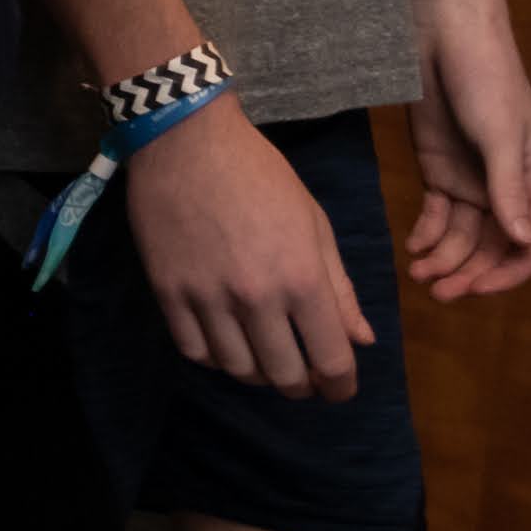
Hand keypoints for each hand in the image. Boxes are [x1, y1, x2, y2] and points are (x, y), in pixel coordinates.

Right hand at [125, 99, 373, 395]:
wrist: (186, 140)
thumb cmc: (261, 175)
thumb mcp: (314, 225)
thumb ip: (339, 288)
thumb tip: (362, 340)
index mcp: (302, 278)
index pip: (332, 359)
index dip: (341, 386)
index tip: (340, 390)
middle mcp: (256, 297)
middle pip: (284, 375)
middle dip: (301, 386)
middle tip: (303, 380)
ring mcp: (207, 296)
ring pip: (237, 368)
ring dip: (257, 374)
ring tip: (262, 360)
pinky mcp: (167, 290)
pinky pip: (193, 349)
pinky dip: (214, 358)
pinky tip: (224, 343)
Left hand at [404, 0, 530, 300]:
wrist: (443, 36)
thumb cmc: (484, 78)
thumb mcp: (496, 134)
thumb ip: (508, 188)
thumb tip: (524, 243)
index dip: (508, 272)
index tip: (475, 289)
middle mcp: (510, 186)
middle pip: (496, 246)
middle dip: (470, 272)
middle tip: (437, 292)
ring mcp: (475, 179)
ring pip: (466, 235)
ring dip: (446, 258)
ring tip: (418, 274)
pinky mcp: (442, 169)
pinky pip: (440, 215)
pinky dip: (429, 234)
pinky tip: (413, 247)